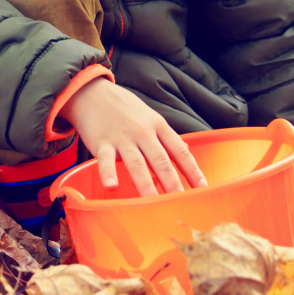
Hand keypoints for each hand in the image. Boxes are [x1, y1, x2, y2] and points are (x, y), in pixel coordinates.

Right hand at [62, 79, 206, 194]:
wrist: (92, 92)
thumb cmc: (123, 107)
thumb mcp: (150, 116)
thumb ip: (165, 135)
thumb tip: (185, 150)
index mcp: (158, 125)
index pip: (179, 151)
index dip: (192, 170)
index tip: (202, 188)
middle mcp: (142, 132)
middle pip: (160, 160)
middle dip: (172, 182)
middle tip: (180, 201)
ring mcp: (122, 137)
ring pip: (136, 163)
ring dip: (145, 184)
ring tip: (153, 202)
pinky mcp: (101, 141)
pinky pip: (106, 160)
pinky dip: (108, 173)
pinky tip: (112, 186)